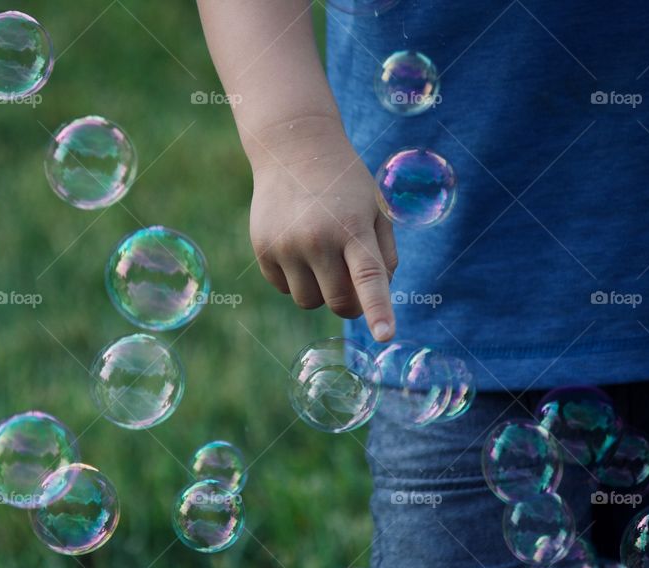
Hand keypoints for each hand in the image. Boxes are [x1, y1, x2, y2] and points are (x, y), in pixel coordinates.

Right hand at [246, 117, 396, 339]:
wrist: (293, 150)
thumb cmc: (345, 185)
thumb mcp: (376, 209)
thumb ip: (384, 256)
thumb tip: (373, 299)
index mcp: (353, 227)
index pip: (369, 277)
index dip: (378, 310)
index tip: (386, 336)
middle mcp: (317, 239)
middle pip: (338, 302)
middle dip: (351, 304)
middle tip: (355, 286)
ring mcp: (286, 245)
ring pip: (308, 302)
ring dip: (321, 291)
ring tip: (323, 257)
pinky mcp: (263, 249)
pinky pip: (284, 288)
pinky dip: (296, 279)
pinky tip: (299, 248)